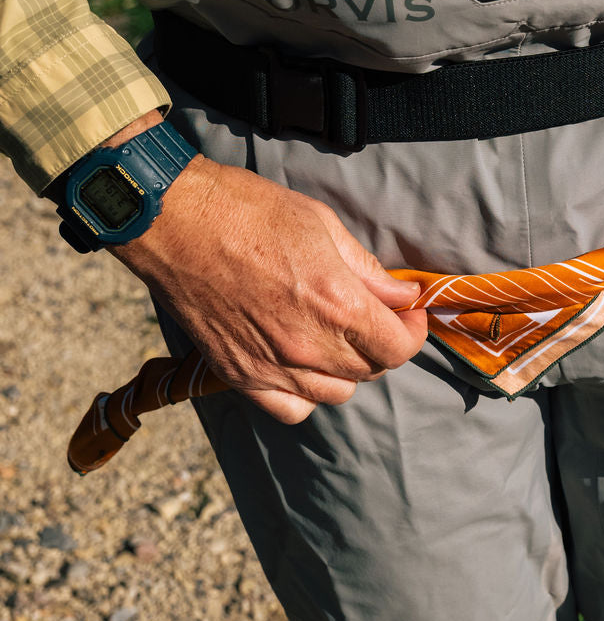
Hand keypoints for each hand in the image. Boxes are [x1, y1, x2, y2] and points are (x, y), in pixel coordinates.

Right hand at [109, 116, 426, 422]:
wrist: (173, 220)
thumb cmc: (246, 211)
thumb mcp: (322, 225)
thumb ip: (367, 270)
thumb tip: (401, 295)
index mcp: (336, 303)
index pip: (398, 348)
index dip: (414, 334)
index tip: (410, 315)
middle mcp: (309, 344)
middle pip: (371, 371)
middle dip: (383, 346)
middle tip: (376, 319)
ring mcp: (272, 365)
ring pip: (336, 394)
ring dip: (348, 371)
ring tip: (339, 340)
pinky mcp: (240, 374)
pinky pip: (291, 410)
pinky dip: (306, 396)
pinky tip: (304, 368)